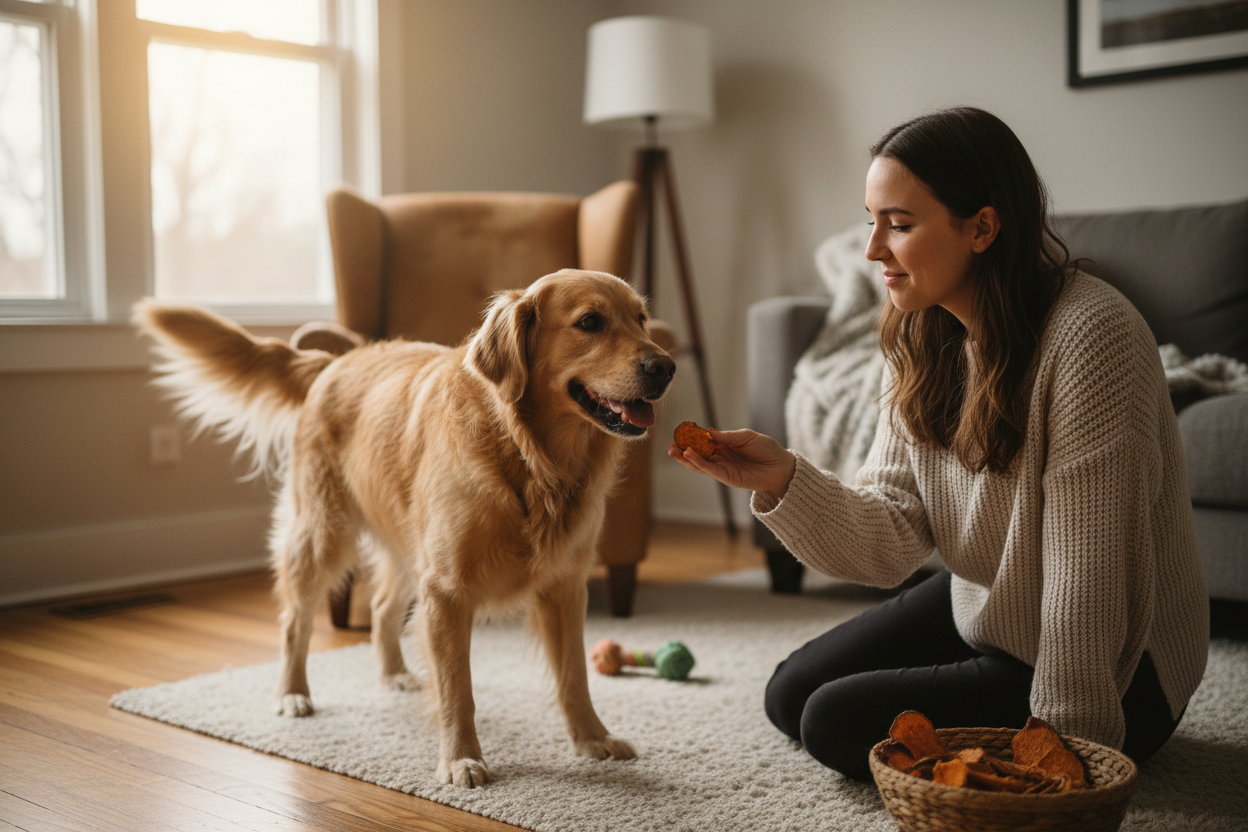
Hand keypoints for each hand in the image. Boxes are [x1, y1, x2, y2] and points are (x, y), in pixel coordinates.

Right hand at [667, 428, 796, 498]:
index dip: (691, 438)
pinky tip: (689, 456)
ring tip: (673, 451)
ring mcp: (723, 469)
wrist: (781, 466)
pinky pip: (710, 470)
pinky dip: (699, 463)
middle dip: (682, 451)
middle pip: (697, 455)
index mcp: (724, 446)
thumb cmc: (766, 449)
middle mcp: (720, 458)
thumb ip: (728, 436)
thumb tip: (709, 431)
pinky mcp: (728, 477)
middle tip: (669, 445)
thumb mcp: (746, 436)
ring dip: (685, 459)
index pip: (703, 442)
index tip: (679, 432)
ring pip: (699, 465)